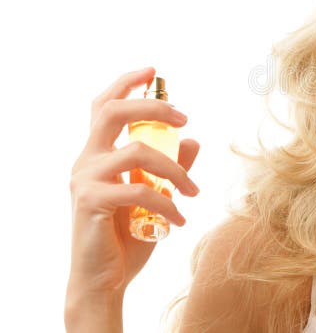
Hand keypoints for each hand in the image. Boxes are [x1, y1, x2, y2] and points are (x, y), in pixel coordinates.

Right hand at [67, 67, 200, 298]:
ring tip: (193, 191)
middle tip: (184, 116)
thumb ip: (169, 167)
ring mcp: (86, 180)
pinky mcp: (92, 202)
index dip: (126, 83)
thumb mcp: (155, 196)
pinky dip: (166, 202)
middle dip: (151, 105)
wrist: (103, 281)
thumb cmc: (126, 237)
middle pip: (111, 111)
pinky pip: (138, 189)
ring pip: (135, 150)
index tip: (153, 71)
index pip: (104, 106)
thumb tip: (190, 140)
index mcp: (98, 154)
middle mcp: (87, 161)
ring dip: (174, 168)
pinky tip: (179, 220)